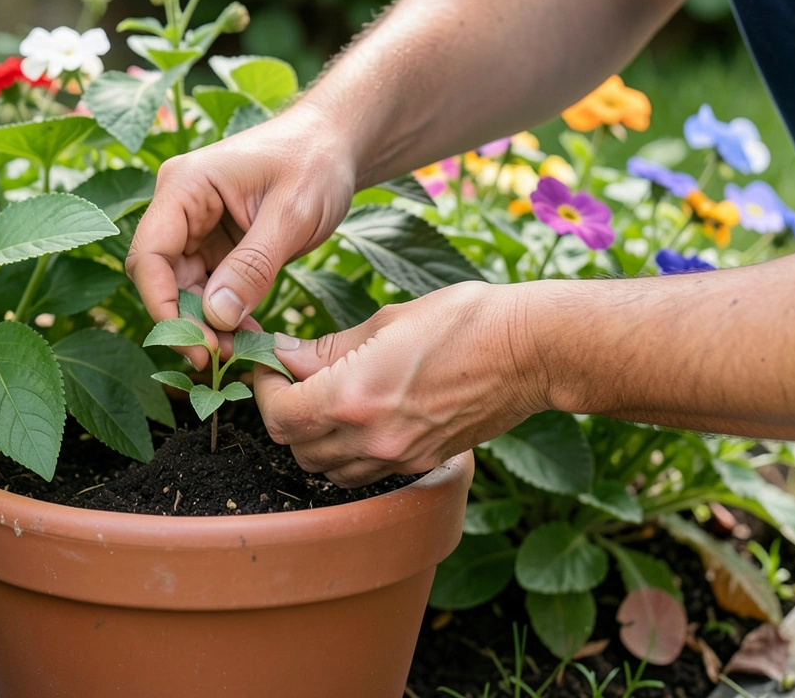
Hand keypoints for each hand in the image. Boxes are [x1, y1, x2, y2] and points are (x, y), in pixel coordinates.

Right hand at [126, 106, 355, 367]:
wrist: (336, 142)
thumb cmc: (315, 161)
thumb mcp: (292, 214)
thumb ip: (253, 265)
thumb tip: (216, 317)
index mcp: (183, 186)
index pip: (149, 256)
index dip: (163, 307)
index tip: (195, 347)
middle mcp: (178, 206)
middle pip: (161, 277)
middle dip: (186, 322)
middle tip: (220, 358)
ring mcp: (195, 226)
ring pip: (182, 288)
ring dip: (205, 323)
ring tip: (239, 351)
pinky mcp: (215, 243)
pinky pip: (207, 287)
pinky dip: (224, 314)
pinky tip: (248, 334)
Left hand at [254, 281, 551, 487]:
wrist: (531, 351)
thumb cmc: (464, 321)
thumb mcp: (385, 321)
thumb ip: (328, 349)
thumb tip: (285, 355)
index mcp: (354, 397)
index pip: (278, 414)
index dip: (263, 389)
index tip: (268, 364)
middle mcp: (372, 438)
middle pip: (295, 446)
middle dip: (283, 412)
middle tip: (291, 378)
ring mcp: (399, 458)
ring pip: (326, 469)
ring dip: (312, 438)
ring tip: (322, 399)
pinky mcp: (422, 464)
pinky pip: (363, 474)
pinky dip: (347, 454)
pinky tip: (358, 419)